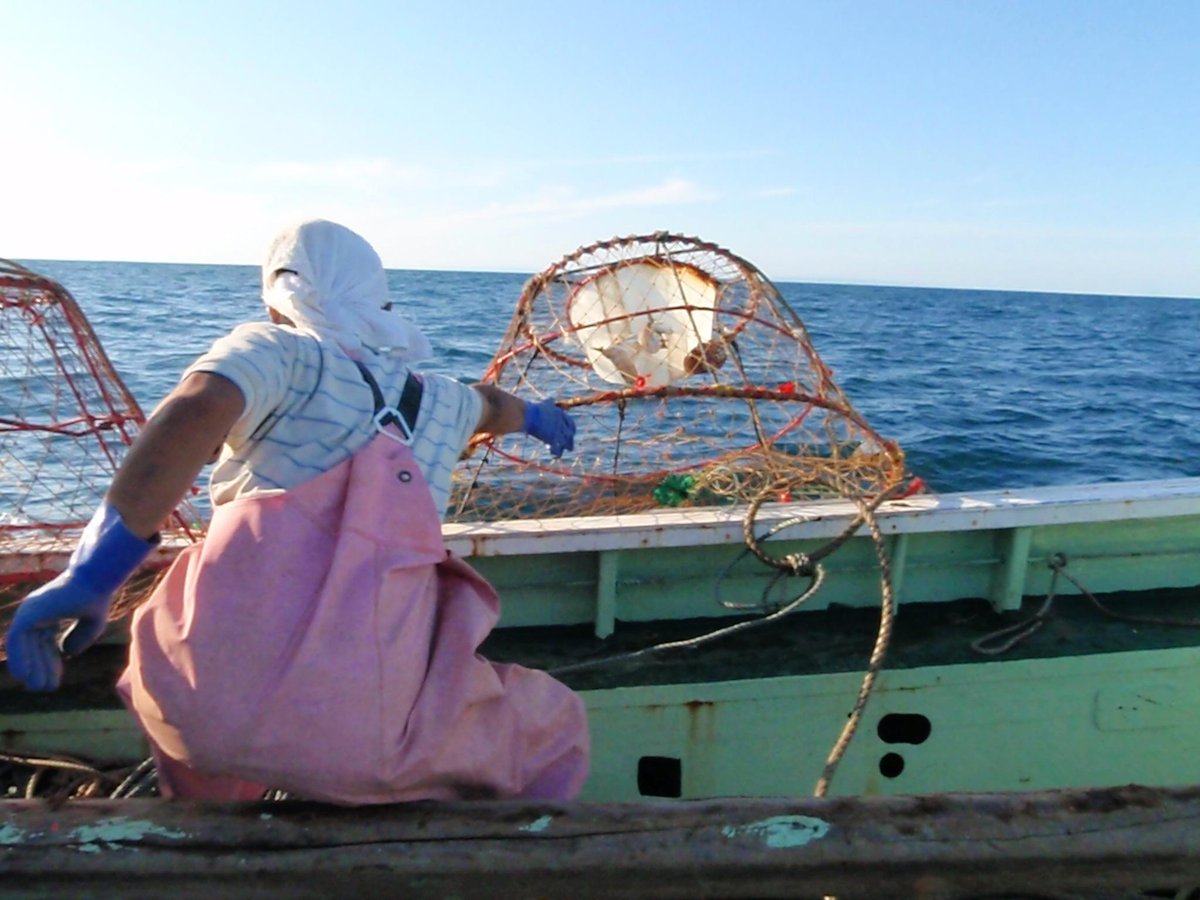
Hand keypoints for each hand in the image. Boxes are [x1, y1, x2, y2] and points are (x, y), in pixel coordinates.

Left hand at [4, 502, 154, 691]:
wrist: (97, 580)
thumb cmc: (97, 597)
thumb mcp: (92, 624)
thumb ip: (79, 638)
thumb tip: (66, 652)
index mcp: (49, 613)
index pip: (44, 644)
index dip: (50, 664)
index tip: (54, 683)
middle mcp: (35, 613)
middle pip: (33, 647)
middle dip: (39, 669)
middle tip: (44, 689)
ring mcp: (30, 612)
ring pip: (22, 646)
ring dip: (28, 668)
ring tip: (37, 687)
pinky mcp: (28, 614)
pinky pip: (18, 641)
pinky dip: (20, 658)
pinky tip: (26, 676)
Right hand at [523, 398, 575, 457]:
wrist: (528, 415)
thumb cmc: (533, 409)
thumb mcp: (544, 403)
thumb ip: (549, 403)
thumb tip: (551, 400)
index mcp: (560, 414)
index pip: (570, 422)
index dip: (571, 428)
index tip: (572, 432)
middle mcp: (561, 423)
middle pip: (569, 434)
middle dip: (570, 440)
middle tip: (570, 446)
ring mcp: (557, 431)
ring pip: (566, 442)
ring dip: (565, 447)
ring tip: (563, 452)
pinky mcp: (552, 439)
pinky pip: (557, 449)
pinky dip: (557, 453)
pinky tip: (555, 456)